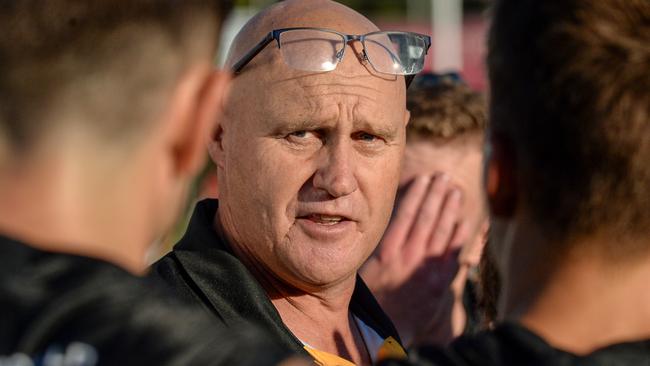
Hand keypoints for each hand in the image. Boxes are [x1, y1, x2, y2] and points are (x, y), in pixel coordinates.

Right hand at [360, 174, 469, 346]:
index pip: (405, 215)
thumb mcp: (366, 271)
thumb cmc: (374, 299)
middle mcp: (408, 256)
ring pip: (440, 232)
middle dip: (436, 195)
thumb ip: (378, 249)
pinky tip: (464, 222)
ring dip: (449, 209)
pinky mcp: (439, 283)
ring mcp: (425, 269)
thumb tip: (374, 225)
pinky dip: (458, 238)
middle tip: (444, 177)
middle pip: (426, 218)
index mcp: (388, 252)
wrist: (387, 329)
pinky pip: (452, 255)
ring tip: (456, 191)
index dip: (416, 194)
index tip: (424, 178)